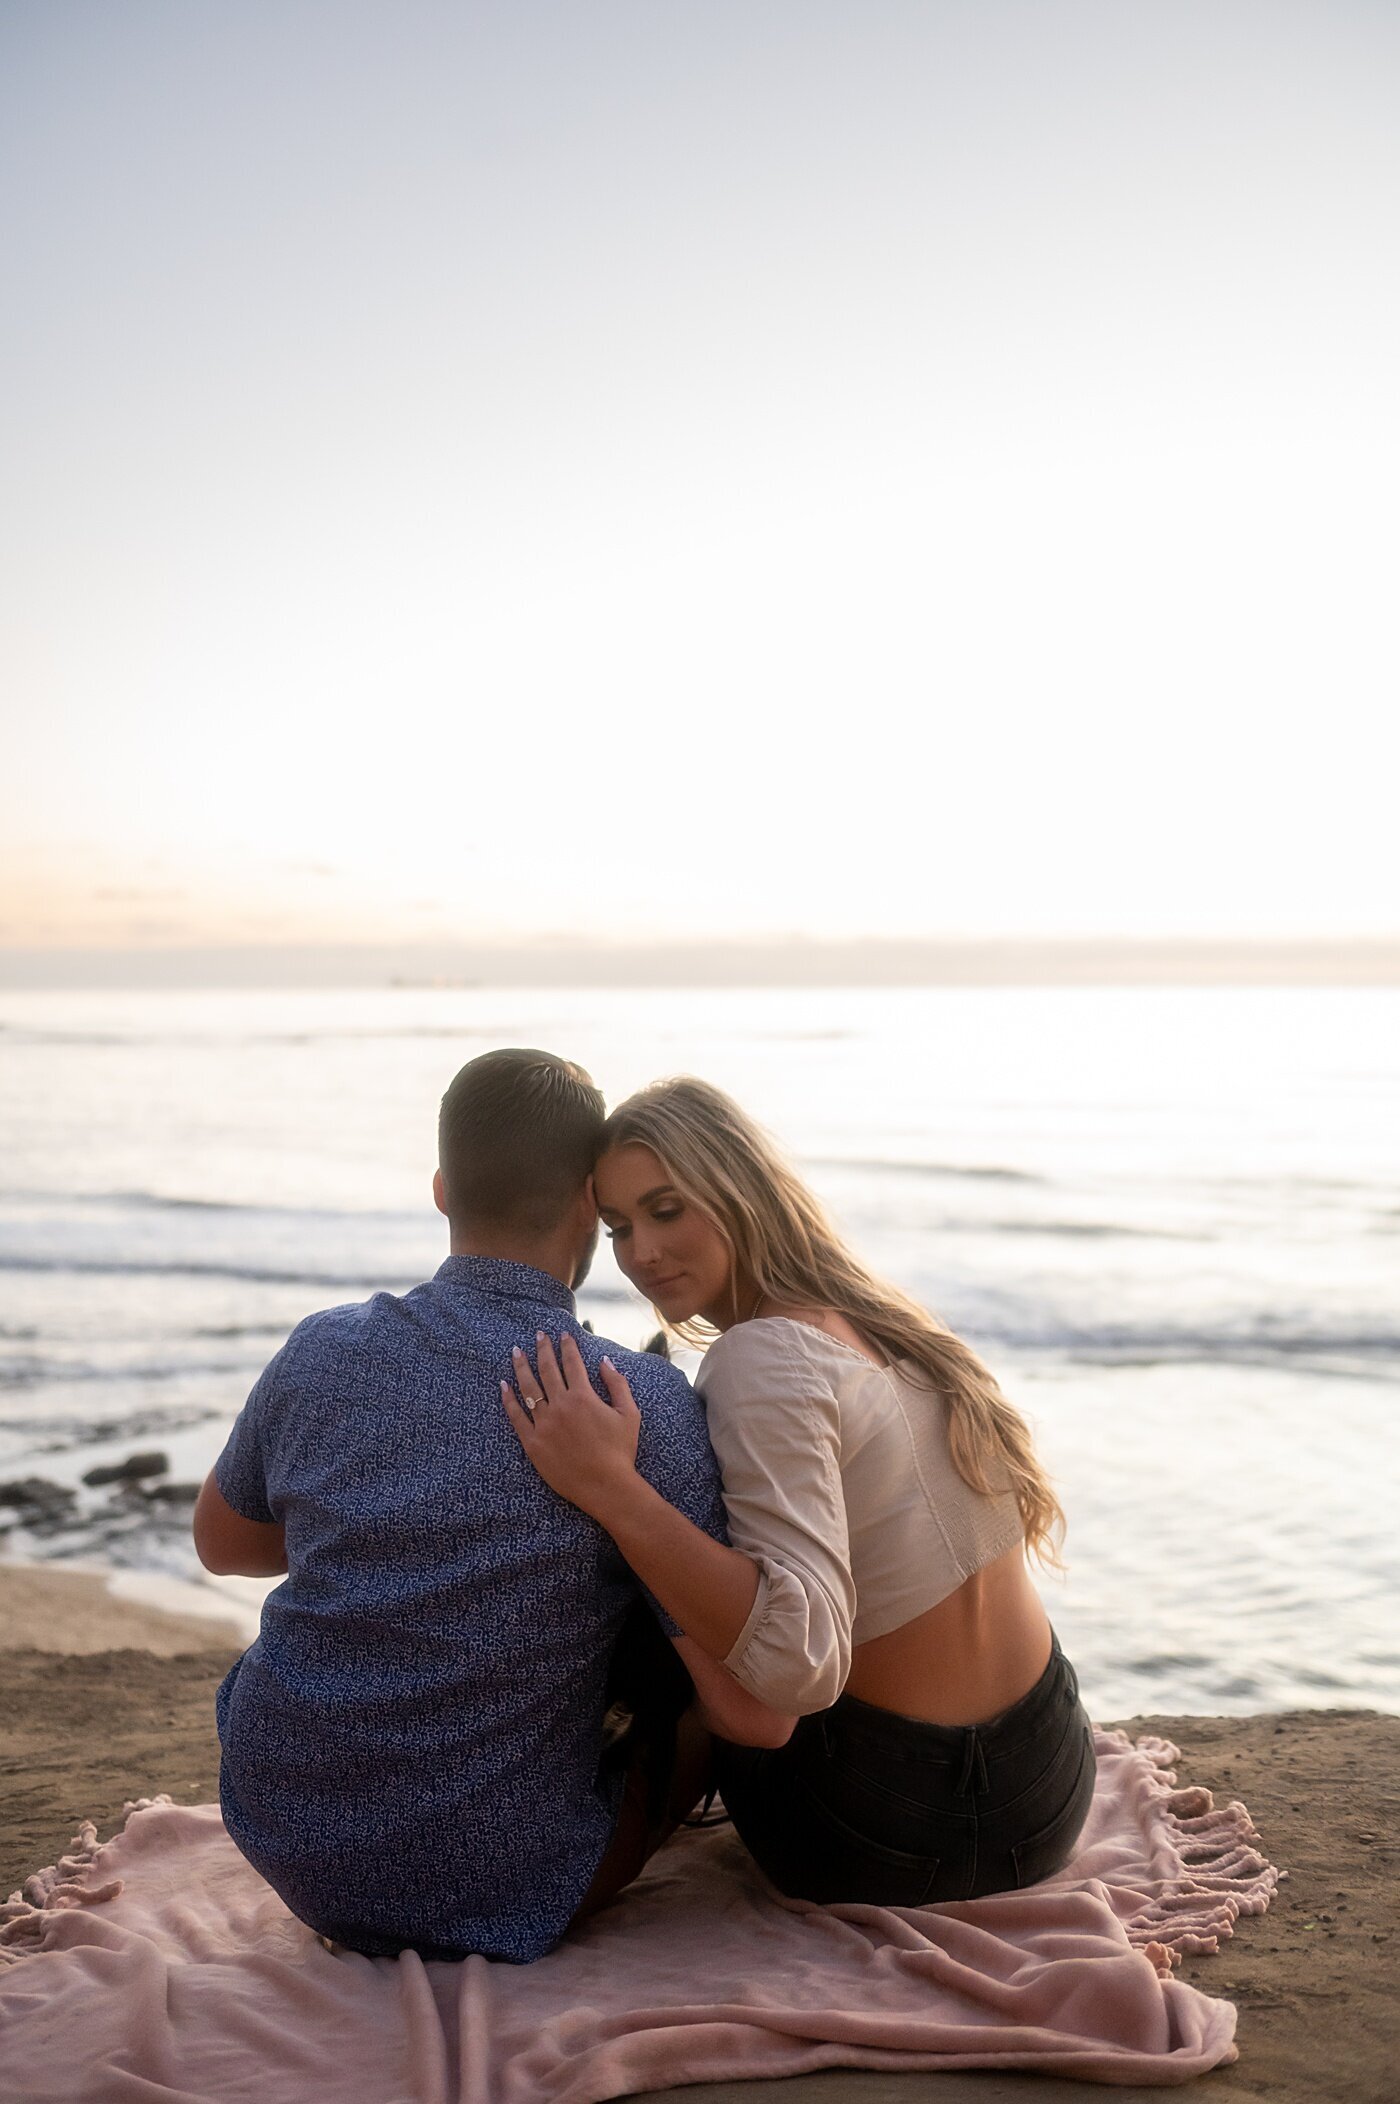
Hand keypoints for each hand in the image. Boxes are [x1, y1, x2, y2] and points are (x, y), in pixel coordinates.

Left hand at [502, 1331, 641, 1521]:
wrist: (605, 1486)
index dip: (567, 1346)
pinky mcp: (533, 1443)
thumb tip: (605, 1361)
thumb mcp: (629, 1414)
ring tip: (516, 1352)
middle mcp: (560, 1406)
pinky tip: (504, 1385)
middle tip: (538, 1335)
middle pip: (547, 1370)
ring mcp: (544, 1424)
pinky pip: (516, 1417)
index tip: (563, 1334)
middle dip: (542, 1349)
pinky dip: (509, 1399)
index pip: (572, 1363)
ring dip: (521, 1367)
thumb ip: (618, 1384)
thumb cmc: (620, 1451)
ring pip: (528, 1389)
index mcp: (583, 1397)